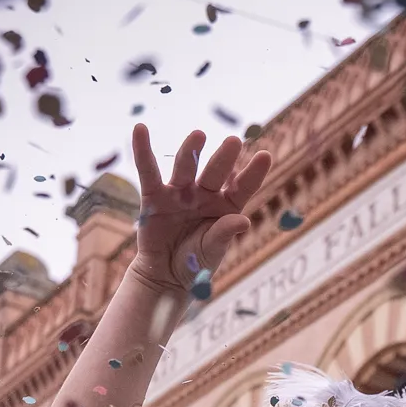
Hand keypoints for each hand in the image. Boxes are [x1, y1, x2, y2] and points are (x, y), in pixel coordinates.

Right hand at [128, 123, 271, 294]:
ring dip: (191, 151)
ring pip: (186, 168)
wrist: (165, 276)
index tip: (265, 156)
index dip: (253, 173)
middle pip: (215, 173)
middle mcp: (205, 195)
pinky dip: (143, 151)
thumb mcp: (212, 252)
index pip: (242, 187)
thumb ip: (224, 235)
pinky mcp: (154, 197)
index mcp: (226, 207)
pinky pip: (148, 172)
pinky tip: (140, 129)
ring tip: (199, 135)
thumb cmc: (196, 264)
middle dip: (223, 158)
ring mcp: (180, 193)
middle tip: (233, 141)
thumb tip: (243, 221)